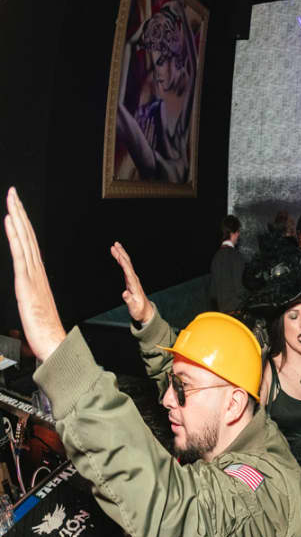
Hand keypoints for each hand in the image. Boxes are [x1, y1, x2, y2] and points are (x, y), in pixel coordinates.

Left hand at [4, 188, 65, 361]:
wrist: (54, 344)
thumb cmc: (44, 332)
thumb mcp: (30, 313)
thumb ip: (27, 305)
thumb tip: (18, 312)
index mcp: (36, 277)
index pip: (28, 245)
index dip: (22, 226)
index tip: (17, 208)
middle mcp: (36, 272)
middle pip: (27, 236)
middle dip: (20, 213)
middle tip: (14, 192)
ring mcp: (32, 276)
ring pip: (24, 240)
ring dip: (17, 217)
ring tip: (12, 199)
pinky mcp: (26, 283)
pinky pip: (20, 254)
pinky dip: (15, 235)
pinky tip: (11, 220)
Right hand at [110, 241, 153, 323]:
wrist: (145, 311)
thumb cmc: (139, 310)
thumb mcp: (133, 307)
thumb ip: (129, 300)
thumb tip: (124, 293)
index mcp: (134, 285)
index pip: (128, 271)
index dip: (123, 263)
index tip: (118, 255)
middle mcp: (134, 280)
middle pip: (128, 264)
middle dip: (122, 254)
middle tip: (115, 244)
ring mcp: (133, 279)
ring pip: (127, 264)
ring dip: (121, 255)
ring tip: (115, 246)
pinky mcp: (131, 280)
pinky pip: (125, 268)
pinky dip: (121, 261)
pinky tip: (118, 256)